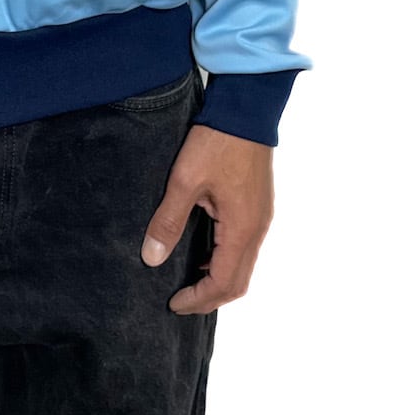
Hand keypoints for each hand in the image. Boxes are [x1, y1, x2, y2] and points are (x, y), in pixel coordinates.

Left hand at [140, 124, 273, 313]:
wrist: (246, 110)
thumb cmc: (216, 143)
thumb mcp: (184, 181)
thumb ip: (169, 221)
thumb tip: (152, 258)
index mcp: (242, 229)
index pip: (223, 283)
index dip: (198, 299)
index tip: (172, 304)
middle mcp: (257, 229)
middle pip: (238, 282)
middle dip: (209, 297)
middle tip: (179, 301)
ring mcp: (261, 218)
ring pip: (243, 265)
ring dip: (218, 280)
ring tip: (187, 281)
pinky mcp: (258, 206)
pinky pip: (244, 247)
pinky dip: (225, 260)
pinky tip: (202, 252)